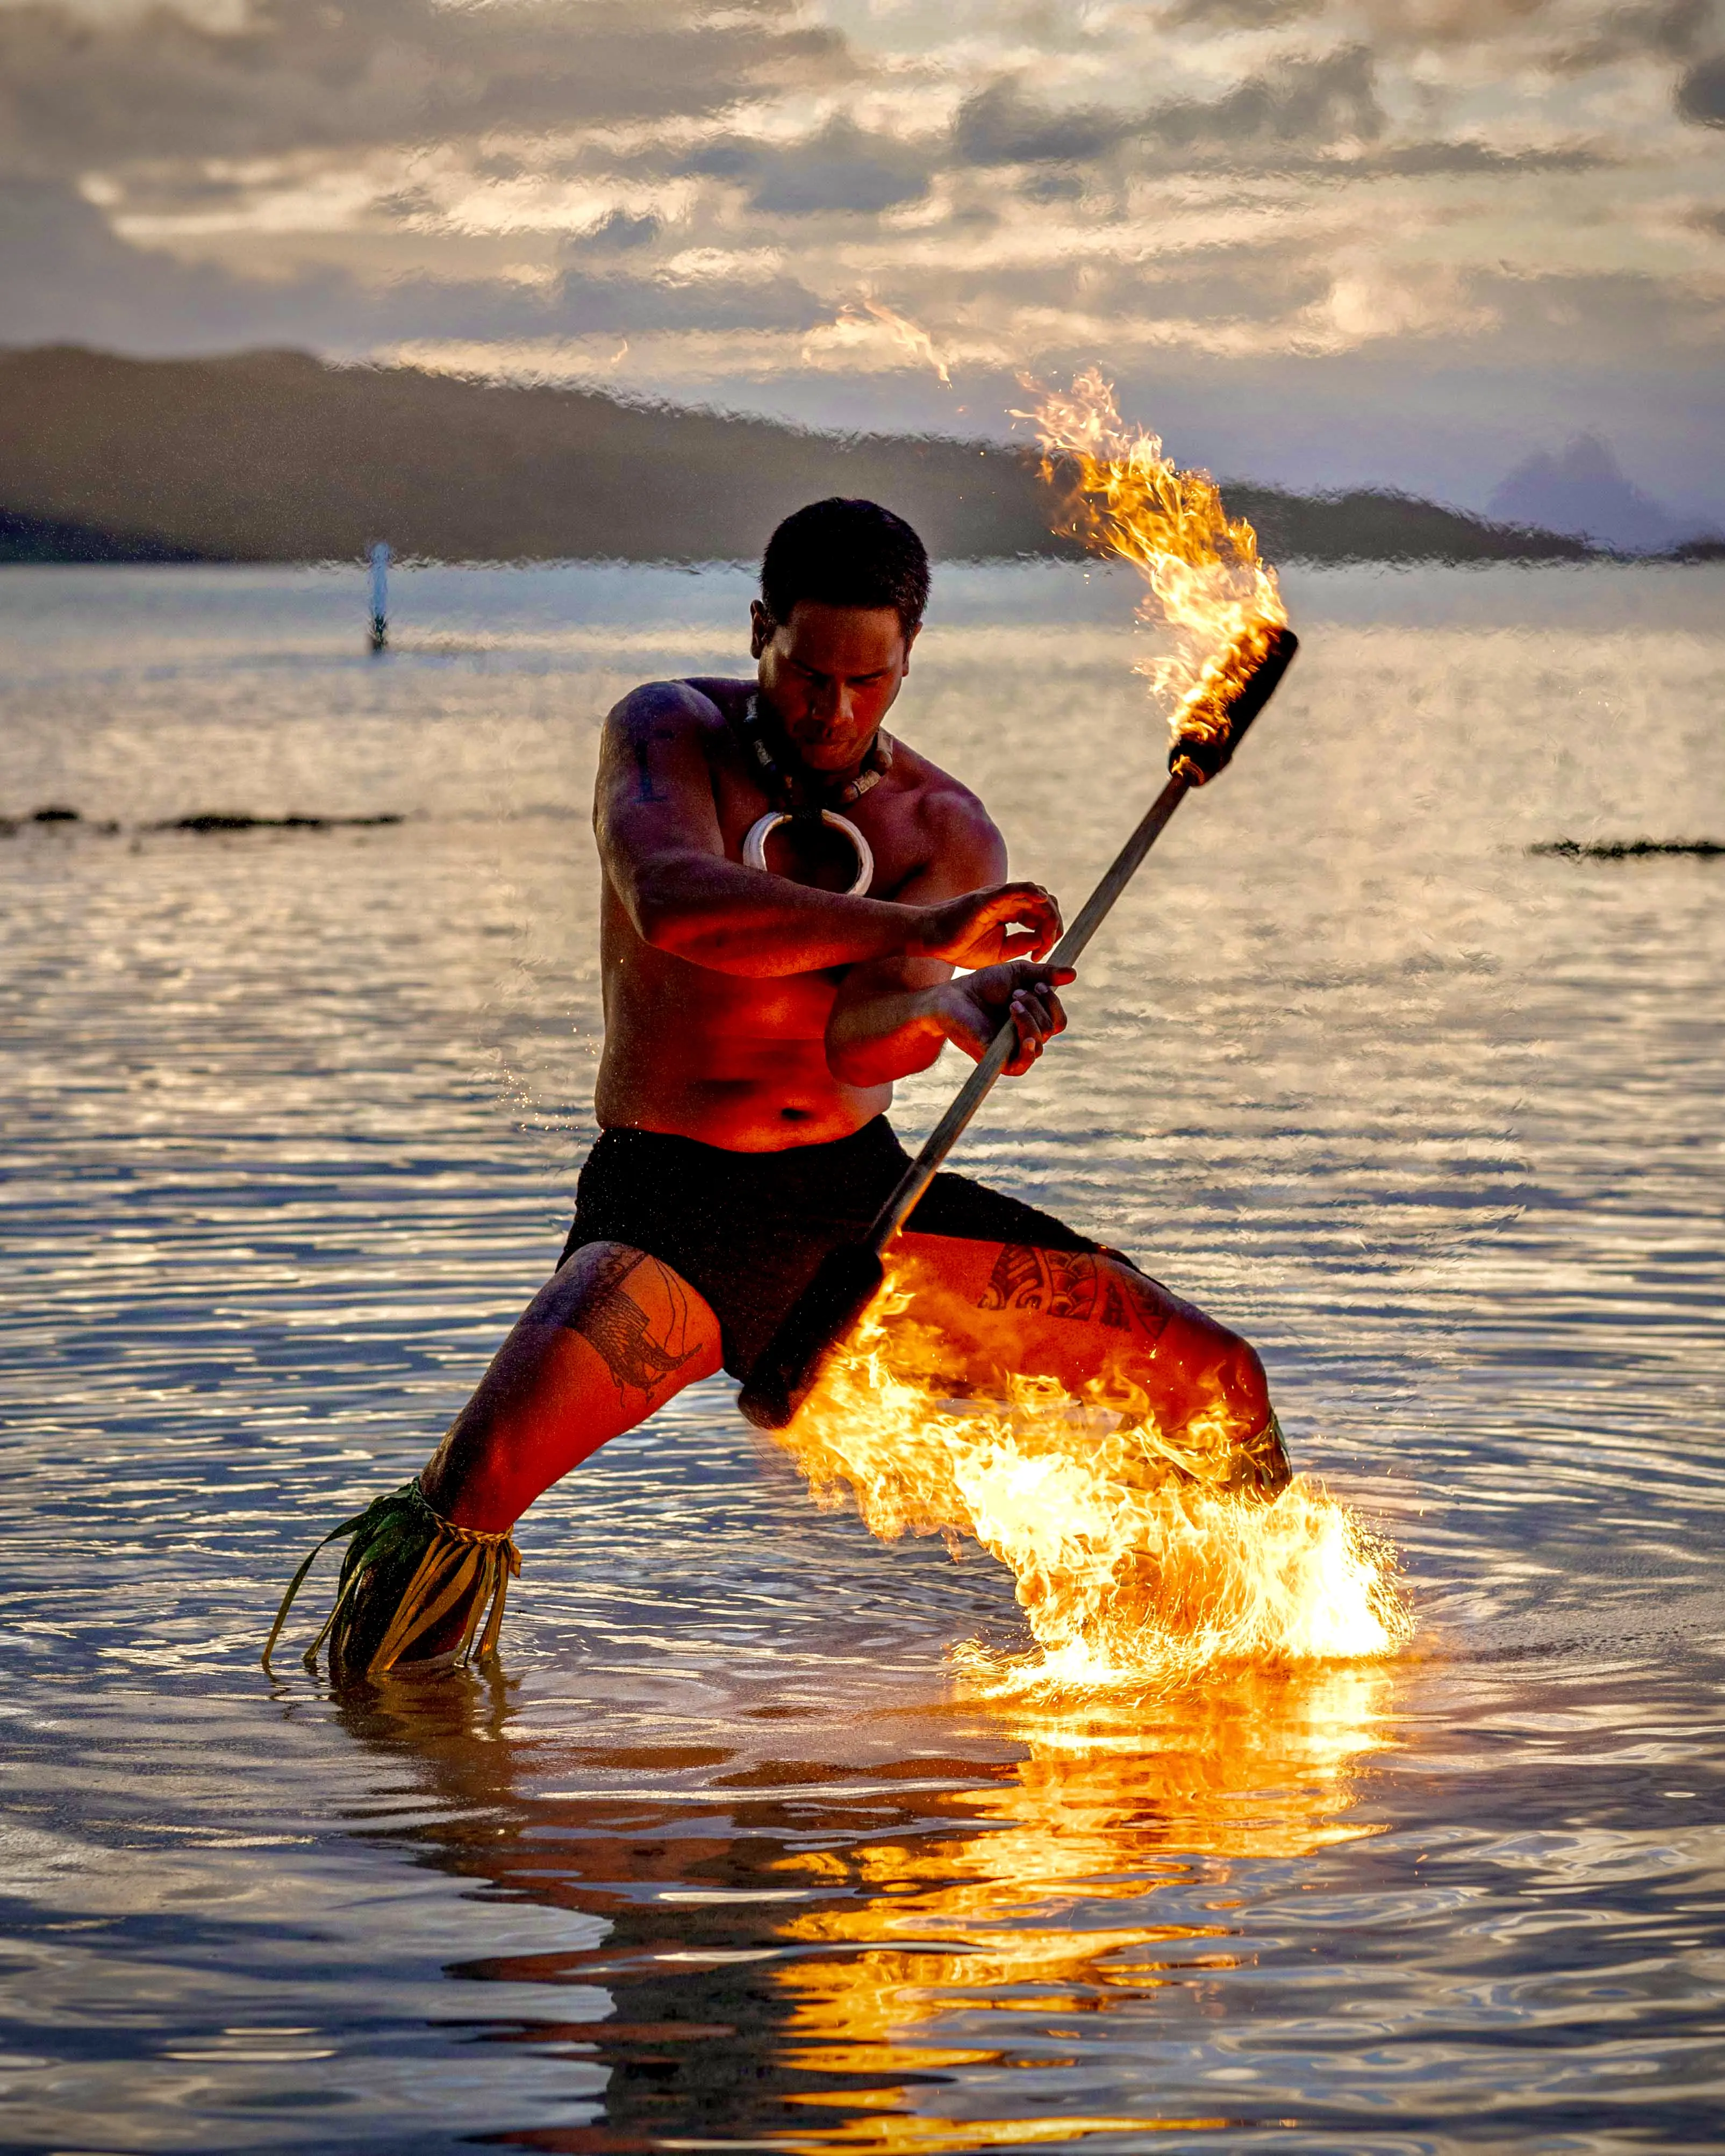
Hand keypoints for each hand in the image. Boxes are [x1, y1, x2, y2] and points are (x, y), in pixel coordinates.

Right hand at [916, 881, 1061, 968]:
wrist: (931, 938)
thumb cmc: (959, 946)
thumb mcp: (998, 952)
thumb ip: (1020, 945)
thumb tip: (1042, 941)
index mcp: (1010, 913)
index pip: (1041, 915)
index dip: (1049, 934)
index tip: (1039, 956)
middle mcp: (1008, 901)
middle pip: (1044, 904)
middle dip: (1053, 925)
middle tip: (1046, 947)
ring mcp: (999, 897)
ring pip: (1036, 895)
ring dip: (1048, 915)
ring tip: (1046, 937)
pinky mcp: (989, 898)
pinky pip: (1016, 889)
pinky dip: (1033, 892)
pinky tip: (1042, 903)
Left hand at [935, 959, 1074, 1075]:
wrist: (954, 996)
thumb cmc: (984, 985)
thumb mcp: (1018, 974)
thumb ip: (1044, 974)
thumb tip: (1073, 974)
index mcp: (1034, 1021)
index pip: (1059, 1020)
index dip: (1053, 1002)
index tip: (1037, 985)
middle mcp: (1027, 1037)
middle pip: (1052, 1028)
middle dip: (1037, 1005)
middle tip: (1014, 994)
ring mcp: (1014, 1051)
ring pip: (1040, 1041)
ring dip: (1029, 1017)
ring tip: (1010, 1003)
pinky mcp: (999, 1061)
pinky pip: (1024, 1063)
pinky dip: (1029, 1049)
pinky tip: (1026, 1037)